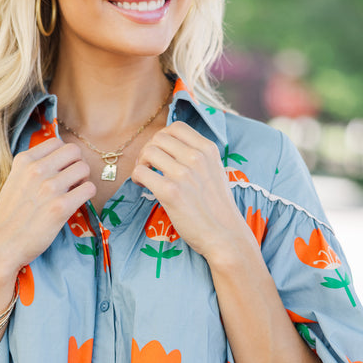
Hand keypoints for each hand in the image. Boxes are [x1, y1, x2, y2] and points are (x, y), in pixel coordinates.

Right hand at [0, 137, 95, 283]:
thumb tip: (56, 162)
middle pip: (74, 151)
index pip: (57, 142)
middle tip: (73, 180)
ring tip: (75, 192)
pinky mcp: (61, 207)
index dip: (64, 156)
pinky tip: (77, 203)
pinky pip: (89, 189)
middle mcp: (36, 170)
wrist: (0, 245)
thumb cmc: (9, 217)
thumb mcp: (14, 182)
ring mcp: (49, 187)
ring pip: (84, 168)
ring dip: (84, 180)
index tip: (61, 169)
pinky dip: (87, 195)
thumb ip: (31, 169)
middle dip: (78, 164)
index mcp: (24, 161)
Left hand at [131, 121, 250, 264]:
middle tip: (149, 166)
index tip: (161, 152)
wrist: (225, 235)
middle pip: (159, 137)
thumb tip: (173, 147)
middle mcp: (196, 157)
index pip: (176, 127)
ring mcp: (183, 174)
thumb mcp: (216, 171)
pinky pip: (141, 172)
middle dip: (149, 149)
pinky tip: (142, 186)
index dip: (162, 138)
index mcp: (208, 149)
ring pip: (148, 152)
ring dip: (141, 163)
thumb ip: (198, 156)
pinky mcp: (171, 192)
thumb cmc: (218, 207)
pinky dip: (137, 177)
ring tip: (145, 176)